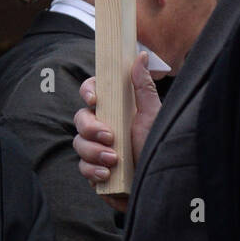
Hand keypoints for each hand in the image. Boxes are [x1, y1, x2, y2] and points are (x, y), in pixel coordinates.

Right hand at [73, 53, 161, 211]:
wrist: (161, 185)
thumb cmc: (158, 148)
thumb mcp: (153, 116)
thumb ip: (143, 87)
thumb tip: (139, 55)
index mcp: (116, 110)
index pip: (92, 93)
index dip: (88, 92)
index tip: (95, 99)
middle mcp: (104, 128)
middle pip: (80, 119)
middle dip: (91, 128)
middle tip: (110, 137)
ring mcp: (97, 150)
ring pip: (79, 144)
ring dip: (94, 152)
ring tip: (114, 160)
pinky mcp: (95, 171)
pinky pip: (82, 167)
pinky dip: (93, 171)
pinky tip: (108, 175)